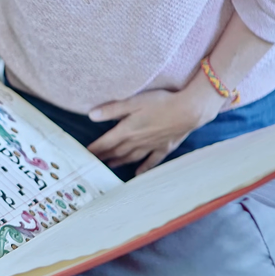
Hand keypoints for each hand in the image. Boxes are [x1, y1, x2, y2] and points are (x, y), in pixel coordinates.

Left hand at [87, 77, 225, 175]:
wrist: (189, 111)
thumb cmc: (161, 102)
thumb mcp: (134, 102)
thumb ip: (112, 109)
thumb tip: (91, 116)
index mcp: (127, 130)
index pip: (105, 143)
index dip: (94, 149)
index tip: (84, 155)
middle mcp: (137, 141)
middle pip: (116, 151)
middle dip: (104, 157)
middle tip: (94, 162)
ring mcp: (151, 146)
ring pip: (131, 157)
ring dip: (119, 162)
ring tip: (110, 165)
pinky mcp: (164, 147)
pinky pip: (151, 161)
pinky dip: (144, 168)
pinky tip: (138, 173)